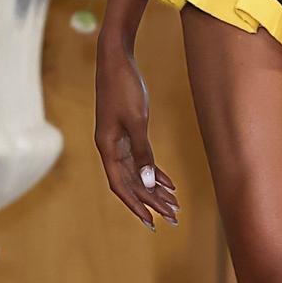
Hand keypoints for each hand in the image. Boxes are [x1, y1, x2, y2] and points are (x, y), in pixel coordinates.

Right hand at [94, 33, 179, 228]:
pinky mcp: (128, 131)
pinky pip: (141, 159)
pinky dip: (155, 171)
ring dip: (155, 189)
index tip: (151, 222)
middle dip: (152, 201)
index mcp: (107, 148)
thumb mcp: (137, 120)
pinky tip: (169, 183)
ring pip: (138, 173)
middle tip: (173, 218)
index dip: (136, 204)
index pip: (121, 185)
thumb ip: (142, 151)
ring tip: (174, 205)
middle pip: (132, 183)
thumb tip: (149, 182)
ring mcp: (118, 140)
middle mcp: (110, 148)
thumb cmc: (124, 87)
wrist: (116, 60)